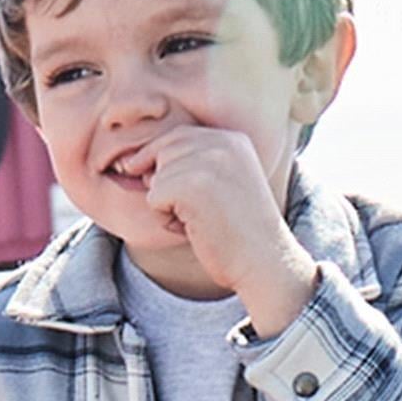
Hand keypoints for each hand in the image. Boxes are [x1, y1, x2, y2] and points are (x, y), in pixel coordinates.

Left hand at [129, 126, 317, 334]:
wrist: (266, 264)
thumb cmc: (241, 235)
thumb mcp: (225, 184)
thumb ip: (196, 164)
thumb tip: (135, 161)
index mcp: (233, 140)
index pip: (179, 136)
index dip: (161, 159)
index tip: (156, 183)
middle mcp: (223, 143)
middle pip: (164, 150)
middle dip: (164, 181)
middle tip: (193, 213)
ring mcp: (208, 162)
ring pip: (156, 174)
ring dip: (166, 203)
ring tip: (197, 221)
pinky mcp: (193, 185)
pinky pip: (154, 196)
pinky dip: (165, 218)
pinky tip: (193, 229)